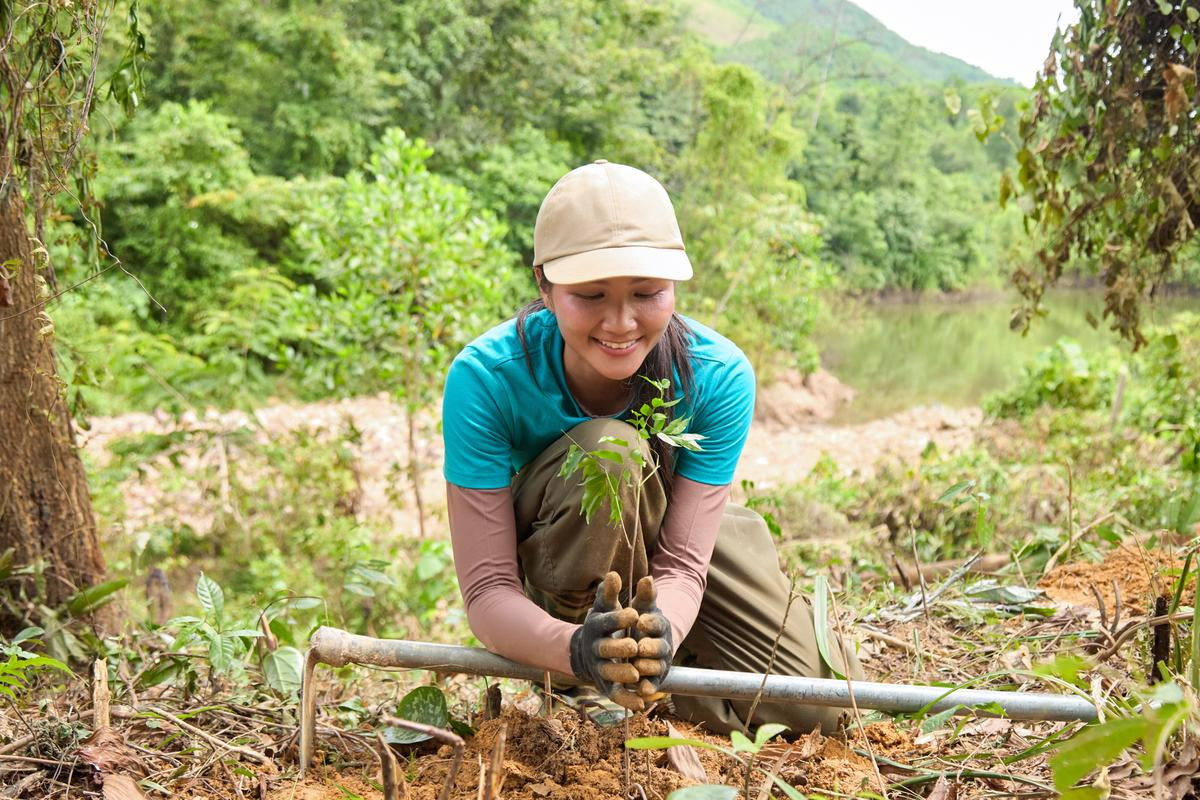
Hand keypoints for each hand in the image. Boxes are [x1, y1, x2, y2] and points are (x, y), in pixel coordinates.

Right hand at [568, 571, 643, 709]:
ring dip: (621, 673)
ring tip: (636, 673)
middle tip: (634, 645)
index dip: (619, 618)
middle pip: (605, 649)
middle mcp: (595, 649)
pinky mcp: (606, 686)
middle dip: (618, 648)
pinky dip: (627, 700)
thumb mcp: (605, 607)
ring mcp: (600, 668)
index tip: (635, 613)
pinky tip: (641, 703)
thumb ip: (610, 593)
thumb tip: (613, 574)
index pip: (606, 622)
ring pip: (609, 673)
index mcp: (596, 627)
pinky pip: (615, 695)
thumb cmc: (603, 624)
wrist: (585, 651)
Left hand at [630, 575, 672, 700]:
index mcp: (659, 625)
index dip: (649, 622)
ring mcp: (660, 663)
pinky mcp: (654, 679)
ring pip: (657, 667)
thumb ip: (644, 594)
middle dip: (650, 647)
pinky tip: (640, 691)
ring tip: (637, 667)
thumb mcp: (640, 606)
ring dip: (648, 668)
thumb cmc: (639, 620)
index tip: (638, 620)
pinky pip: (653, 684)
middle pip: (660, 647)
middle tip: (638, 647)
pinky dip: (648, 688)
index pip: (657, 623)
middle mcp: (663, 645)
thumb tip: (648, 578)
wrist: (642, 641)